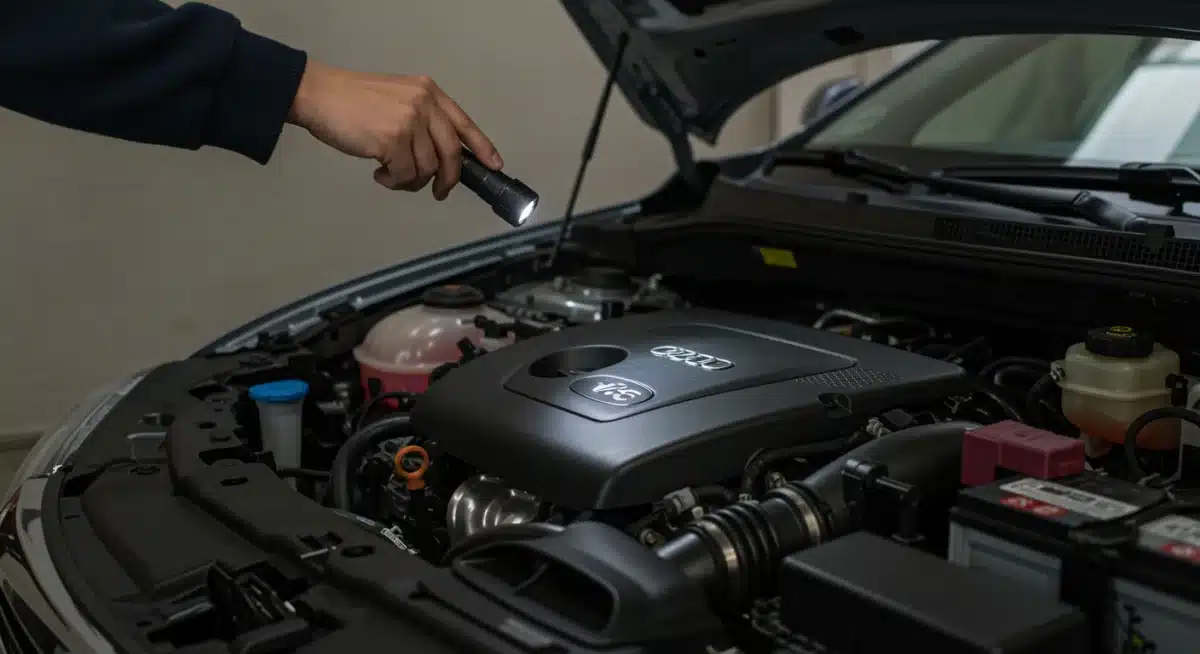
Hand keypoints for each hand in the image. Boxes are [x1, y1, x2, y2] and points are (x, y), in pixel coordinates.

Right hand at [287, 62, 502, 199]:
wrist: (319, 94)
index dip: (482, 148)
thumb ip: (421, 119)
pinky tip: (380, 174)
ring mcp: (409, 121)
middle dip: (448, 179)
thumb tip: (440, 156)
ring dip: (411, 181)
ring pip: (427, 168)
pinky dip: (394, 182)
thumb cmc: (353, 100)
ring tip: (392, 175)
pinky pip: (404, 175)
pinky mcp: (392, 140)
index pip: (464, 124)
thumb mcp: (398, 98)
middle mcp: (424, 104)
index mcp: (429, 92)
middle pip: (451, 153)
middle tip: (438, 192)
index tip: (494, 165)